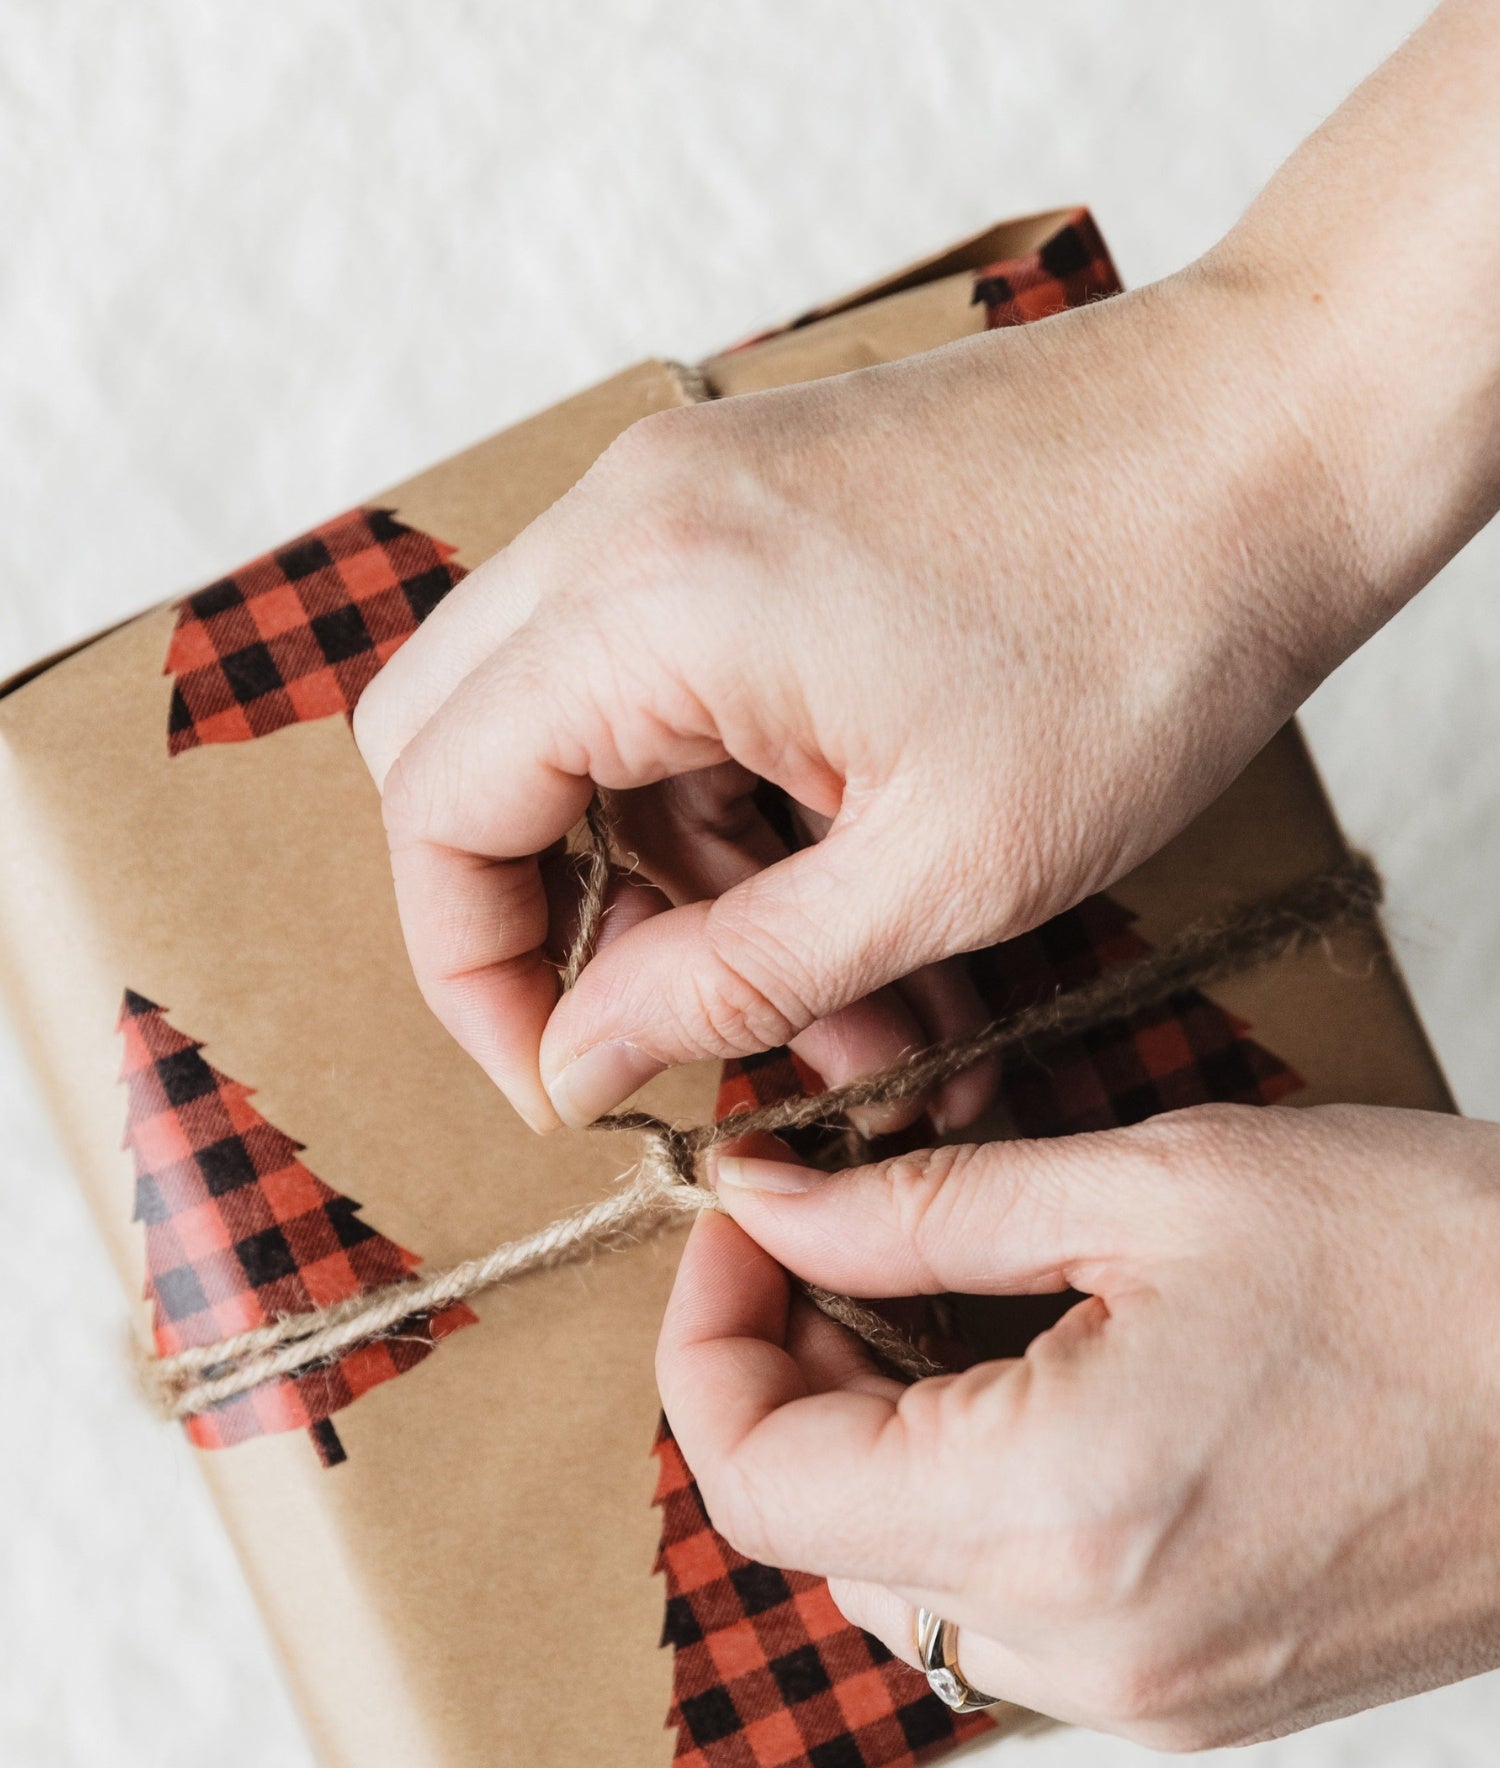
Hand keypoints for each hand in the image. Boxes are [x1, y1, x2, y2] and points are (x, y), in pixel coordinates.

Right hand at [351, 259, 1373, 1134]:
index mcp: (648, 600)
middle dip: (534, 913)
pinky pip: (660, 671)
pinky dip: (722, 796)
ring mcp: (680, 490)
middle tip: (648, 1022)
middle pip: (452, 747)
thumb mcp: (938, 871)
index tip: (562, 1082)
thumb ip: (726, 984)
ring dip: (670, 875)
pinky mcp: (742, 499)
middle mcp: (626, 517)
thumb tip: (573, 1063)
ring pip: (569, 723)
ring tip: (845, 999)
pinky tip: (854, 888)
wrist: (1272, 437)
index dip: (472, 976)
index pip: (435, 809)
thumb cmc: (1140, 641)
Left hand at [657, 1104, 1499, 1747]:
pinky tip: (1023, 1389)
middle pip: (818, 1542)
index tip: (739, 1232)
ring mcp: (1152, 1692)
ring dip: (873, 1448)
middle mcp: (1090, 1649)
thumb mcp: (1154, 1183)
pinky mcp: (1204, 1693)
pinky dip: (971, 1506)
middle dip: (784, 1383)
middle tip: (825, 1248)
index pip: (758, 1481)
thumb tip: (767, 1204)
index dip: (707, 1343)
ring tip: (925, 1305)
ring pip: (907, 1587)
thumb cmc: (1436, 1264)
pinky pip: (1014, 1617)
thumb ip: (917, 1207)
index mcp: (1056, 1514)